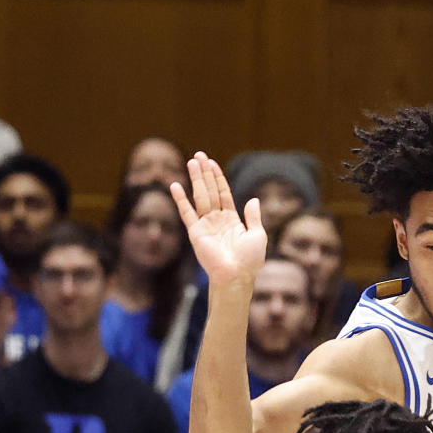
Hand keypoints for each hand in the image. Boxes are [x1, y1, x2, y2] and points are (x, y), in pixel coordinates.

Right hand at [171, 152, 266, 286]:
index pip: (223, 193)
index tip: (212, 162)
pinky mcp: (196, 233)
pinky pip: (187, 213)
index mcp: (231, 220)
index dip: (218, 177)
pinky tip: (175, 186)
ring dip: (196, 179)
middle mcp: (217, 220)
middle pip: (210, 191)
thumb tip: (253, 200)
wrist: (237, 276)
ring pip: (200, 197)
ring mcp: (205, 225)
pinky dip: (181, 200)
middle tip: (199, 155)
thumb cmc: (250, 260)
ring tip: (191, 162)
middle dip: (205, 173)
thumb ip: (254, 217)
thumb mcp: (258, 235)